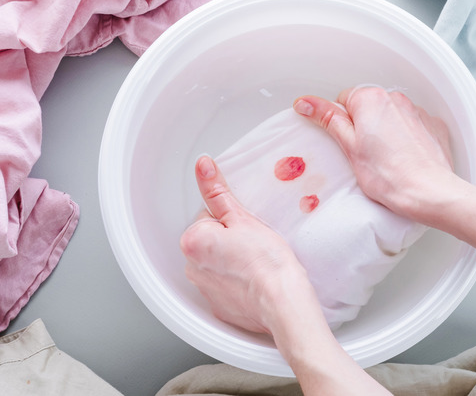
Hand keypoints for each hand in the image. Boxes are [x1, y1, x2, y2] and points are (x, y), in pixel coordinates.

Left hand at [179, 156, 316, 334]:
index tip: (247, 228)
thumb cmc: (268, 263)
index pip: (208, 217)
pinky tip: (255, 280)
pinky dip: (238, 283)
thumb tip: (203, 167)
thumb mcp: (243, 217)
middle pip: (211, 241)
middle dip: (229, 239)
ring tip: (257, 262)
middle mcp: (192, 268)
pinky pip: (226, 287)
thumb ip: (218, 191)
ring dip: (233, 261)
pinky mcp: (220, 307)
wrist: (284, 304)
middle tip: (253, 244)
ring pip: (219, 263)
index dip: (232, 219)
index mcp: (192, 242)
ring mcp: (205, 290)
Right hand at [293, 87, 453, 221]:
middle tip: (364, 153)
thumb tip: (307, 102)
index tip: (347, 141)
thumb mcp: (349, 147)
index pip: (343, 100)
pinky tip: (403, 157)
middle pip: (367, 107)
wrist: (428, 192)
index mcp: (370, 99)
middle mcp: (395, 99)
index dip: (341, 123)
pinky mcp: (432, 125)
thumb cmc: (389, 175)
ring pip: (390, 116)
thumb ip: (328, 118)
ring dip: (385, 130)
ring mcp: (417, 111)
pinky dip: (406, 137)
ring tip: (385, 159)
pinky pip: (411, 125)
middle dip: (363, 126)